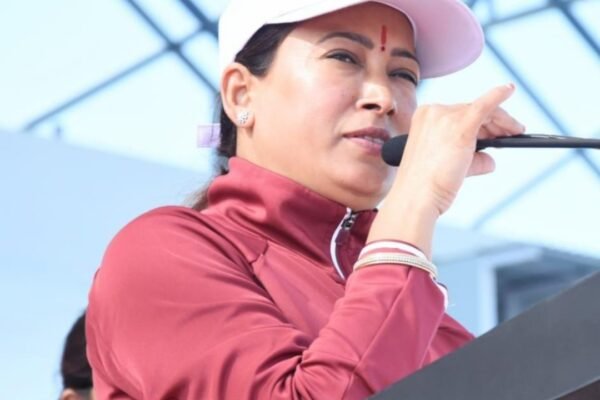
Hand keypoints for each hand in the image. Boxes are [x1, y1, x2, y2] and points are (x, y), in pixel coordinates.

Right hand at [394, 83, 523, 214]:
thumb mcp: (449, 166)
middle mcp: (433, 112)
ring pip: (482, 110)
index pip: (458, 114)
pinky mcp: (461, 127)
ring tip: (516, 131)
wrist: (417, 196)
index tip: (493, 131)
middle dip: (494, 122)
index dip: (480, 122)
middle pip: (471, 110)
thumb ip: (471, 159)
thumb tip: (491, 160)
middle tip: (511, 132)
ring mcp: (445, 117)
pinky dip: (498, 95)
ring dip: (501, 120)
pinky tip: (509, 89)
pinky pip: (485, 105)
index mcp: (424, 118)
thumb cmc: (426, 186)